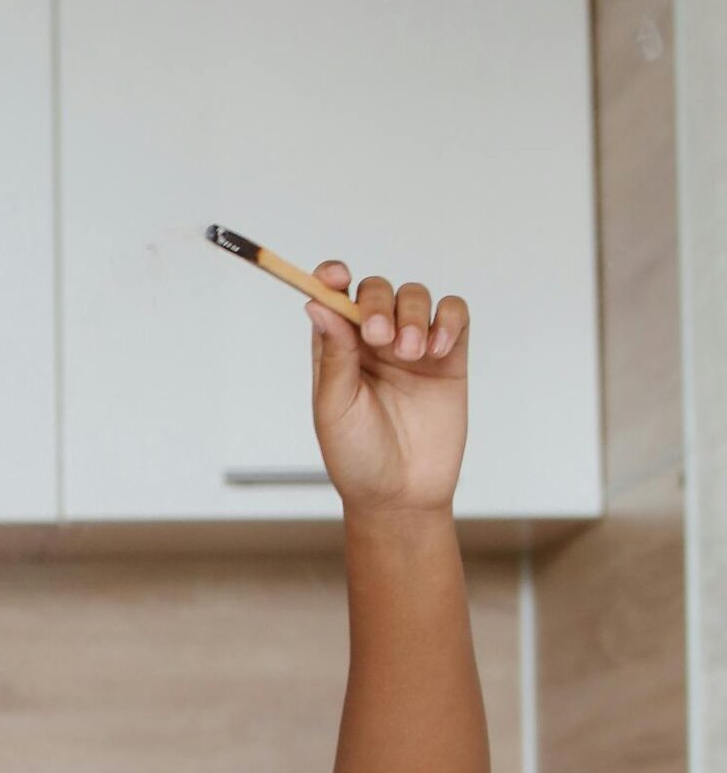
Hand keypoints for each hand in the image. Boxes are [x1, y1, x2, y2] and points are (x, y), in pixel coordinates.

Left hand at [306, 265, 469, 515]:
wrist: (401, 495)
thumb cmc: (357, 457)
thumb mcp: (335, 408)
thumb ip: (334, 355)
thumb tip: (318, 304)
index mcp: (337, 348)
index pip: (333, 296)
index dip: (333, 276)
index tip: (337, 278)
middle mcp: (373, 341)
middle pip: (377, 289)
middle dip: (378, 302)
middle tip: (381, 338)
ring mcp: (412, 347)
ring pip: (415, 296)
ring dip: (414, 315)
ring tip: (413, 353)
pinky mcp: (449, 357)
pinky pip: (454, 315)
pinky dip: (448, 320)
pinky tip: (438, 350)